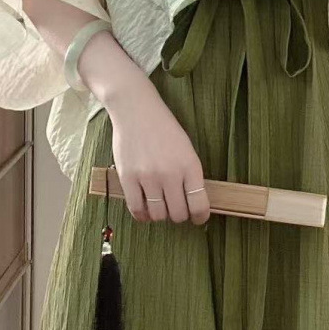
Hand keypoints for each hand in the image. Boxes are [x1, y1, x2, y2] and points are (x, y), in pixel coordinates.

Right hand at [101, 74, 210, 225]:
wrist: (137, 111)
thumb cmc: (164, 128)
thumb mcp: (186, 148)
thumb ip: (190, 175)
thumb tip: (194, 203)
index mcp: (190, 165)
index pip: (199, 205)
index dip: (200, 216)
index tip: (198, 218)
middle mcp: (170, 174)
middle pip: (178, 214)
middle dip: (180, 215)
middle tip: (177, 208)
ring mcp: (148, 177)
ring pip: (158, 215)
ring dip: (161, 215)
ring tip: (161, 205)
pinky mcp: (128, 179)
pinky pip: (137, 210)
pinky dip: (143, 215)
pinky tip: (146, 208)